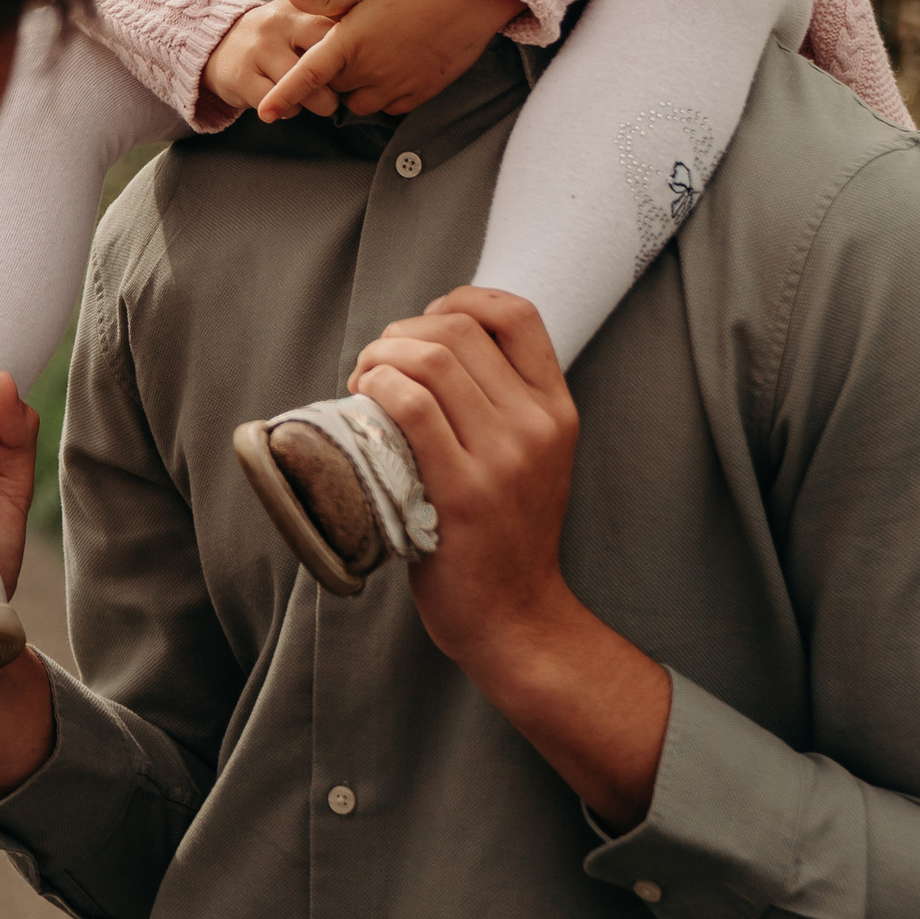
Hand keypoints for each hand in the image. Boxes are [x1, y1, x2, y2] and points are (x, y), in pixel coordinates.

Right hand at [201, 0, 355, 117]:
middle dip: (340, 82)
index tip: (363, 63)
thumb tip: (375, 26)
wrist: (216, 44)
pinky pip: (281, 105)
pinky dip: (292, 110)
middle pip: (323, 59)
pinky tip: (291, 105)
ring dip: (319, 103)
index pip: (336, 28)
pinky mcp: (242, 78)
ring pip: (303, 87)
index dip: (355, 52)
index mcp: (297, 8)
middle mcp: (277, 24)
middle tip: (344, 89)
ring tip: (321, 100)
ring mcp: (258, 51)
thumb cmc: (275, 36)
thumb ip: (330, 17)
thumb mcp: (298, 15)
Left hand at [206, 0, 523, 125]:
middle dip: (330, 78)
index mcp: (350, 42)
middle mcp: (370, 71)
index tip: (265, 113)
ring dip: (356, 89)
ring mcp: (397, 85)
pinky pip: (392, 107)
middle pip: (333, 91)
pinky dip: (385, 95)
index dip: (283, 96)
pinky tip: (393, 69)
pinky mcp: (422, 93)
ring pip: (361, 104)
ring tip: (368, 59)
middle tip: (342, 49)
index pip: (307, 77)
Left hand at [349, 285, 668, 828]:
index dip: (461, 299)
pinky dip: (377, 387)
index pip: (518, 315)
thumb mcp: (531, 457)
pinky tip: (364, 399)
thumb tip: (430, 343)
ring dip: (379, 355)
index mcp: (556, 411)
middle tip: (375, 363)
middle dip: (401, 330)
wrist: (515, 619)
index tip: (425, 323)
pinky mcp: (463, 492)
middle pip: (459, 329)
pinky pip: (411, 406)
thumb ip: (501, 403)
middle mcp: (536, 426)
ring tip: (364, 382)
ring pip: (431, 359)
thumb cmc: (504, 535)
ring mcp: (503, 459)